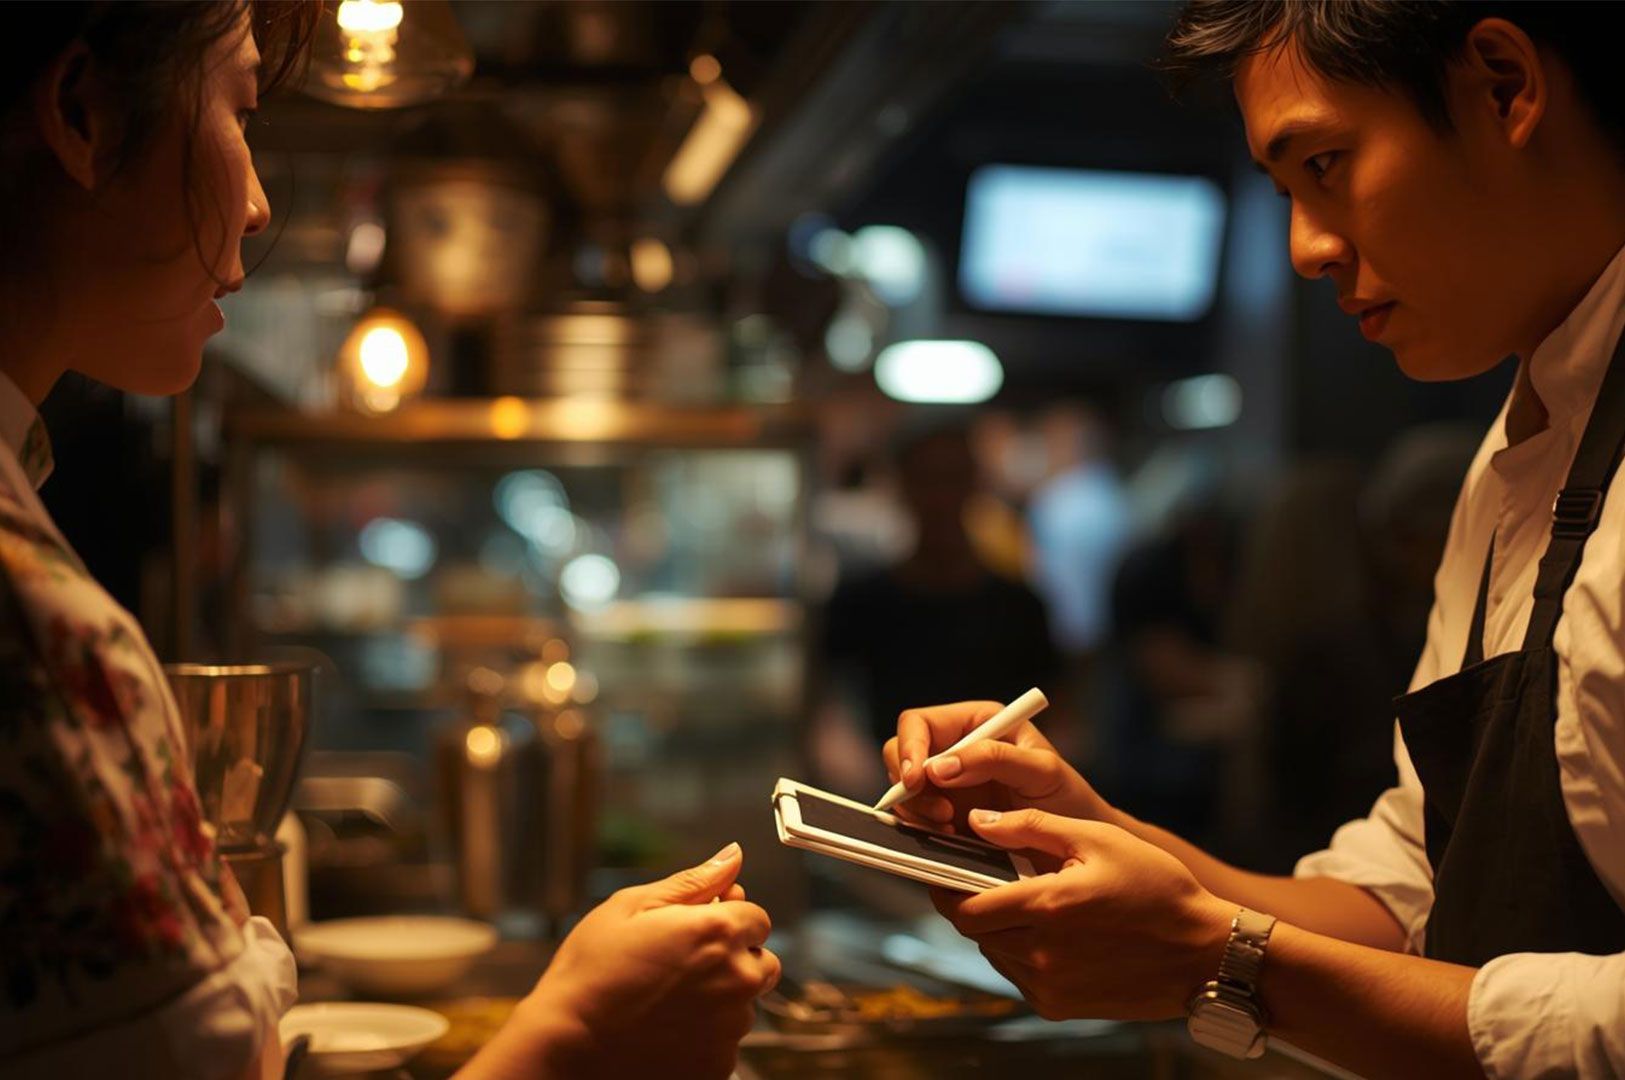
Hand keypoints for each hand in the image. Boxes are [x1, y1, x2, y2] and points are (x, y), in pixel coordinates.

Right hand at [517, 843, 780, 1078]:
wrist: (567, 1045)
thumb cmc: (591, 973)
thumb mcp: (633, 906)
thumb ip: (694, 881)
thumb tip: (732, 856)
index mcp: (718, 933)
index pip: (757, 917)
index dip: (727, 919)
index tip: (698, 929)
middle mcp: (736, 981)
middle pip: (761, 961)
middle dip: (734, 958)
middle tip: (684, 964)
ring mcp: (730, 1028)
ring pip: (745, 1004)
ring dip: (721, 997)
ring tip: (667, 1000)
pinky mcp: (719, 1065)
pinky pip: (726, 1041)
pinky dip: (706, 1034)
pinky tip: (667, 1028)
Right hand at [881, 700, 1113, 832]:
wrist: (1076, 848)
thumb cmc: (1069, 801)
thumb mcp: (1042, 770)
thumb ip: (994, 758)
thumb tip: (939, 766)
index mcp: (975, 724)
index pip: (919, 724)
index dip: (910, 747)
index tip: (918, 779)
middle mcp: (954, 751)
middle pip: (900, 756)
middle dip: (909, 787)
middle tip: (940, 815)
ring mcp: (946, 786)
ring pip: (903, 792)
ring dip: (917, 812)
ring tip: (951, 829)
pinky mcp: (944, 818)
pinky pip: (914, 819)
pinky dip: (922, 830)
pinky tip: (950, 838)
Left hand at [931, 808, 1231, 1021]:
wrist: (1203, 953)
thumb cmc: (1156, 888)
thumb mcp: (1097, 839)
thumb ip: (1030, 827)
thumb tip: (977, 821)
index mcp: (1045, 907)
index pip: (961, 905)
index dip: (944, 886)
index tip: (944, 867)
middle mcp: (1039, 954)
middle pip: (974, 929)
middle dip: (971, 902)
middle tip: (988, 878)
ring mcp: (1048, 986)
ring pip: (993, 952)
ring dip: (998, 927)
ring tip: (1028, 901)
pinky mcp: (1058, 1007)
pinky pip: (1017, 975)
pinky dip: (1020, 952)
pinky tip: (1049, 932)